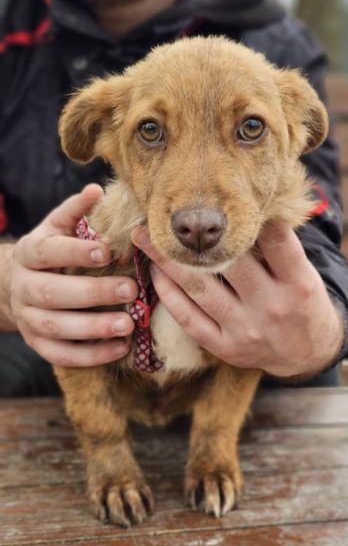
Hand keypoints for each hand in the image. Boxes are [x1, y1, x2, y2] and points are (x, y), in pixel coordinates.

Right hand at [9, 184, 136, 366]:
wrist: (18, 286)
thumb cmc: (51, 252)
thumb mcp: (57, 228)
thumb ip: (75, 211)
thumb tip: (95, 190)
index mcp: (30, 253)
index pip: (48, 252)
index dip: (75, 252)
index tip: (107, 252)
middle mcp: (24, 287)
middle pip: (53, 293)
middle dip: (93, 293)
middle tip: (131, 290)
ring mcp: (28, 319)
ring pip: (56, 327)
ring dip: (94, 328)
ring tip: (130, 324)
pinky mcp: (38, 343)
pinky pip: (61, 354)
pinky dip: (91, 355)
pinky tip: (121, 348)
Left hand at [131, 224, 343, 377]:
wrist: (307, 354)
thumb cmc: (302, 303)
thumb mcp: (305, 274)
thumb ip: (279, 248)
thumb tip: (240, 211)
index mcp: (299, 283)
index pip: (276, 242)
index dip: (251, 218)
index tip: (222, 197)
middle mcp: (272, 307)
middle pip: (230, 262)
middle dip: (195, 236)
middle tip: (164, 212)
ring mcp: (246, 330)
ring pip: (200, 288)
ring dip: (167, 260)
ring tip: (144, 237)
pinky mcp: (225, 347)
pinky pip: (189, 318)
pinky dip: (168, 293)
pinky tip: (155, 272)